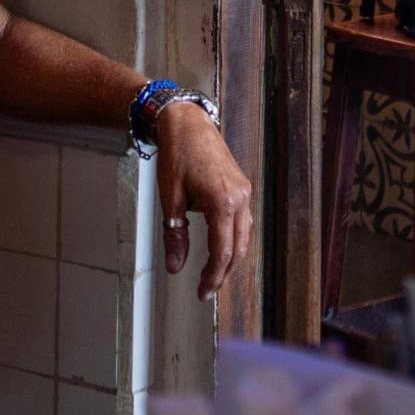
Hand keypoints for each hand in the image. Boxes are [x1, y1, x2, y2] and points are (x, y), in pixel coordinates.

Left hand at [156, 103, 253, 301]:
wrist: (187, 122)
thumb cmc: (178, 154)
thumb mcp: (171, 198)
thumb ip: (175, 235)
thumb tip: (176, 266)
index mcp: (223, 201)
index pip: (223, 251)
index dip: (213, 277)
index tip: (202, 293)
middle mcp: (240, 197)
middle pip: (238, 248)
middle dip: (223, 273)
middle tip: (206, 291)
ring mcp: (244, 191)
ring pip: (244, 235)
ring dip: (231, 258)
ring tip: (213, 275)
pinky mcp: (242, 186)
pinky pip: (244, 221)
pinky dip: (234, 239)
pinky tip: (223, 247)